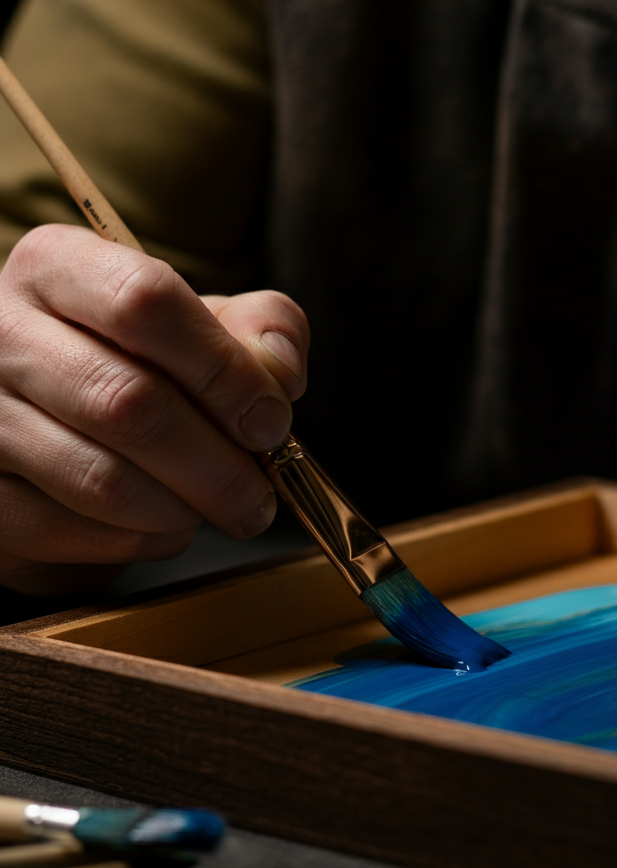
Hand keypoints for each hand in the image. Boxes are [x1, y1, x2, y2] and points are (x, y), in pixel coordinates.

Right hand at [0, 224, 307, 595]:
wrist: (58, 428)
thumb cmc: (144, 368)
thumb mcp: (209, 329)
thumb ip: (263, 332)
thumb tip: (279, 372)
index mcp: (59, 269)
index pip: (146, 302)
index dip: (224, 370)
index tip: (271, 420)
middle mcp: (0, 333)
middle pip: (129, 403)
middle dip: (218, 466)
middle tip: (261, 496)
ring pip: (103, 481)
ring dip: (186, 509)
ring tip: (222, 510)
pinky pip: (74, 533)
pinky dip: (143, 540)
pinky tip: (166, 524)